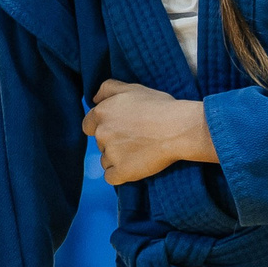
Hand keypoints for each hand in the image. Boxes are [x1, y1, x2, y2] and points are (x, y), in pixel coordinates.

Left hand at [83, 80, 215, 184]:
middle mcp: (101, 133)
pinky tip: (134, 167)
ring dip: (117, 159)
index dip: (102, 127)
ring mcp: (111, 154)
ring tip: (139, 152)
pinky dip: (120, 174)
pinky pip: (111, 177)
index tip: (118, 129)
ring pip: (105, 160)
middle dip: (113, 142)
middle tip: (135, 138)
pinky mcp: (122, 171)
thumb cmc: (160, 107)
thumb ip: (108, 89)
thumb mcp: (133, 88)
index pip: (88, 125)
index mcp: (101, 113)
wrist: (179, 129)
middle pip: (99, 143)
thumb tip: (93, 99)